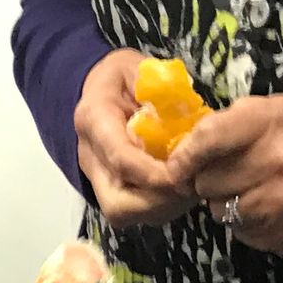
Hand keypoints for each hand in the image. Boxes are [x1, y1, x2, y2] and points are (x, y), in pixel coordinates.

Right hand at [74, 49, 193, 231]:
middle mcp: (90, 157)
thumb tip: (191, 122)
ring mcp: (98, 179)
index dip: (154, 173)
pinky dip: (164, 205)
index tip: (185, 172)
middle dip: (160, 200)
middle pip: (118, 203)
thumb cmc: (123, 76)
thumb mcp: (141, 69)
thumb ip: (162, 92)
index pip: (120, 159)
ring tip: (192, 184)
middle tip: (192, 183)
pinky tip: (183, 186)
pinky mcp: (112, 191)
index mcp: (94, 120)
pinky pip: (136, 212)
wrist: (99, 89)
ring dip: (165, 206)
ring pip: (127, 214)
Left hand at [168, 95, 282, 254]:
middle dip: (212, 180)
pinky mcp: (278, 236)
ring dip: (229, 204)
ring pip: (218, 211)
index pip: (204, 139)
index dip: (184, 156)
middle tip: (236, 174)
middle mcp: (269, 162)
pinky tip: (275, 210)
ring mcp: (274, 204)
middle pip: (204, 181)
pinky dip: (248, 224)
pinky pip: (240, 233)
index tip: (178, 166)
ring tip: (260, 192)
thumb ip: (246, 119)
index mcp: (271, 123)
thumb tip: (198, 138)